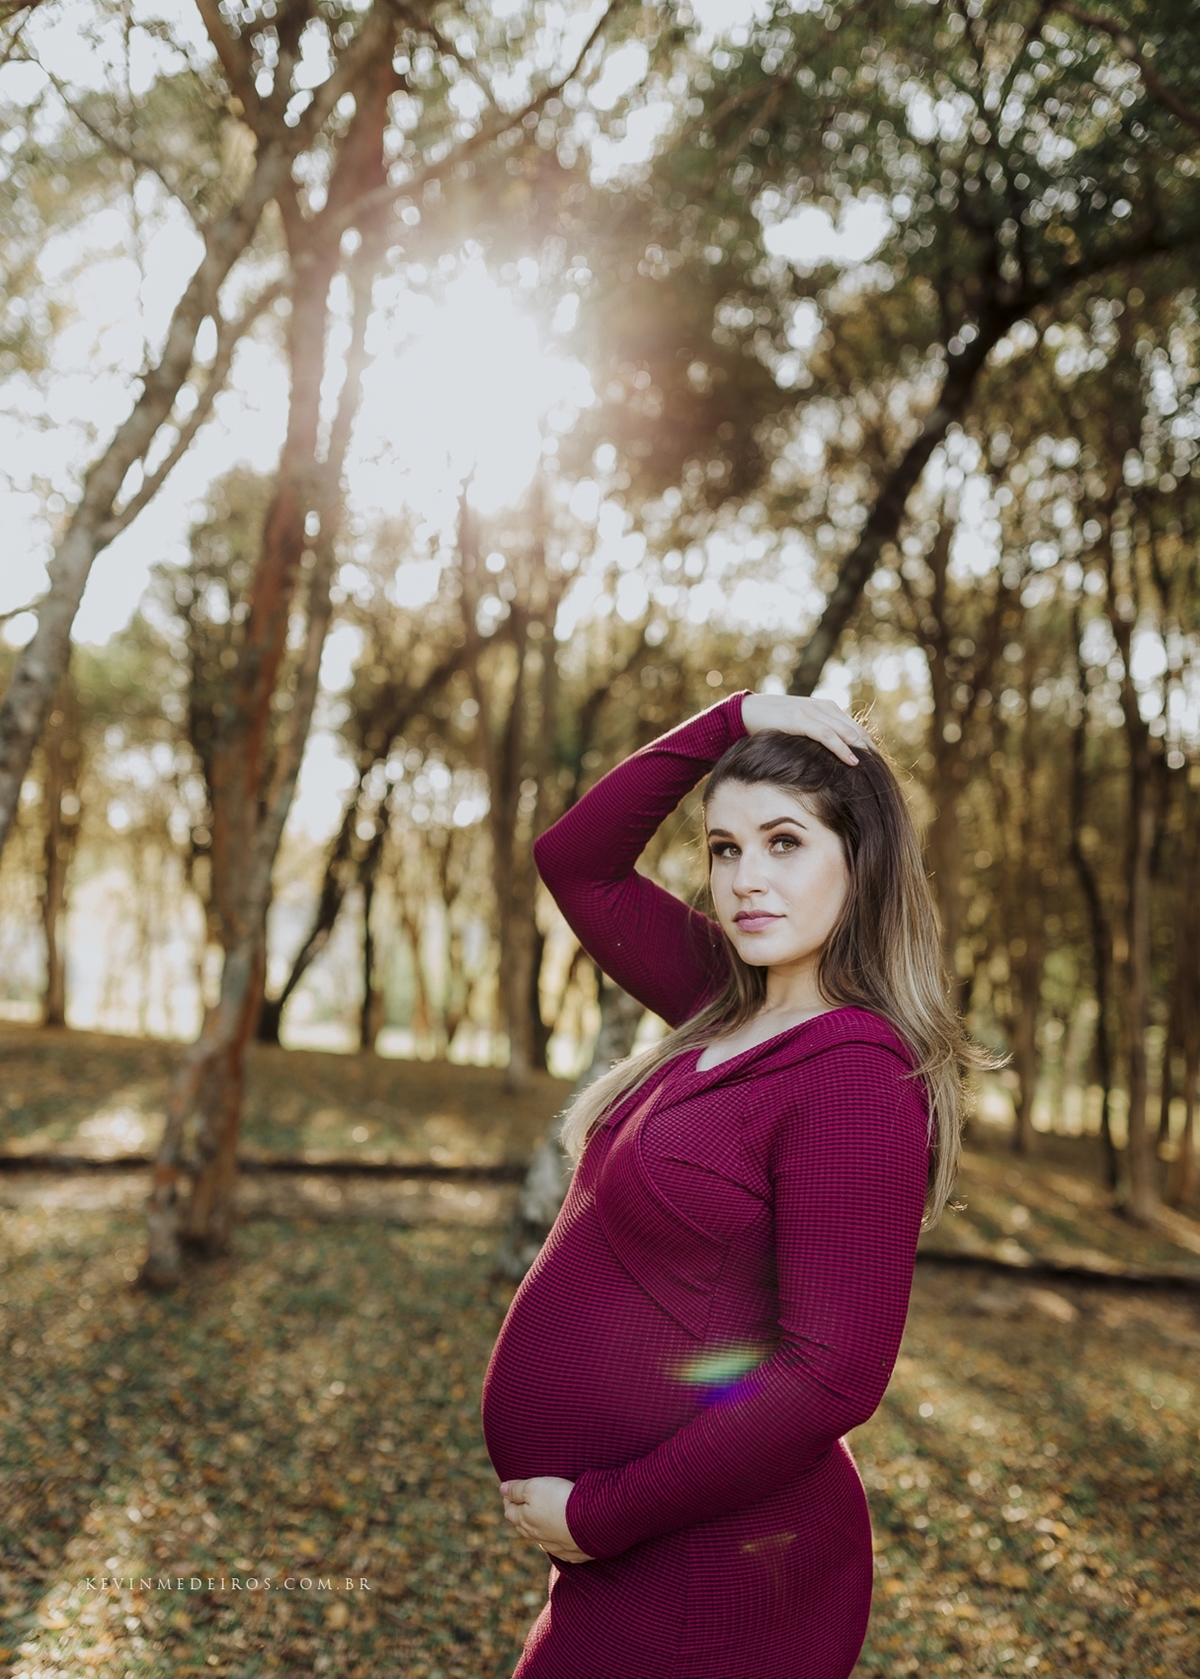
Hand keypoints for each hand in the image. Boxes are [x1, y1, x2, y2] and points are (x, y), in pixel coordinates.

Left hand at [499, 1476, 594, 1564]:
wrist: (590, 1522)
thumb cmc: (559, 1500)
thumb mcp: (534, 1487)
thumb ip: (516, 1489)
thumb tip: (502, 1489)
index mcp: (525, 1521)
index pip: (510, 1511)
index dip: (509, 1500)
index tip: (511, 1491)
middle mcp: (537, 1537)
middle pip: (523, 1527)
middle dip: (521, 1516)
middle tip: (522, 1505)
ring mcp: (555, 1547)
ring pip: (541, 1539)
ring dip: (539, 1529)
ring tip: (541, 1519)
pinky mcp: (573, 1553)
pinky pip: (561, 1549)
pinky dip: (558, 1541)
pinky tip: (561, 1537)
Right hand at [739, 694, 872, 765]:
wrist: (745, 712)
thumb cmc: (771, 723)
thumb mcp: (798, 728)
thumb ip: (814, 735)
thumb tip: (827, 757)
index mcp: (825, 708)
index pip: (853, 727)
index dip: (867, 745)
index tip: (877, 764)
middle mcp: (822, 707)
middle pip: (855, 729)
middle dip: (869, 749)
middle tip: (881, 770)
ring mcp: (811, 712)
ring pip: (845, 731)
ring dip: (861, 749)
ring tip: (873, 767)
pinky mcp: (800, 720)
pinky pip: (826, 735)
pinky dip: (841, 748)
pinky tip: (852, 760)